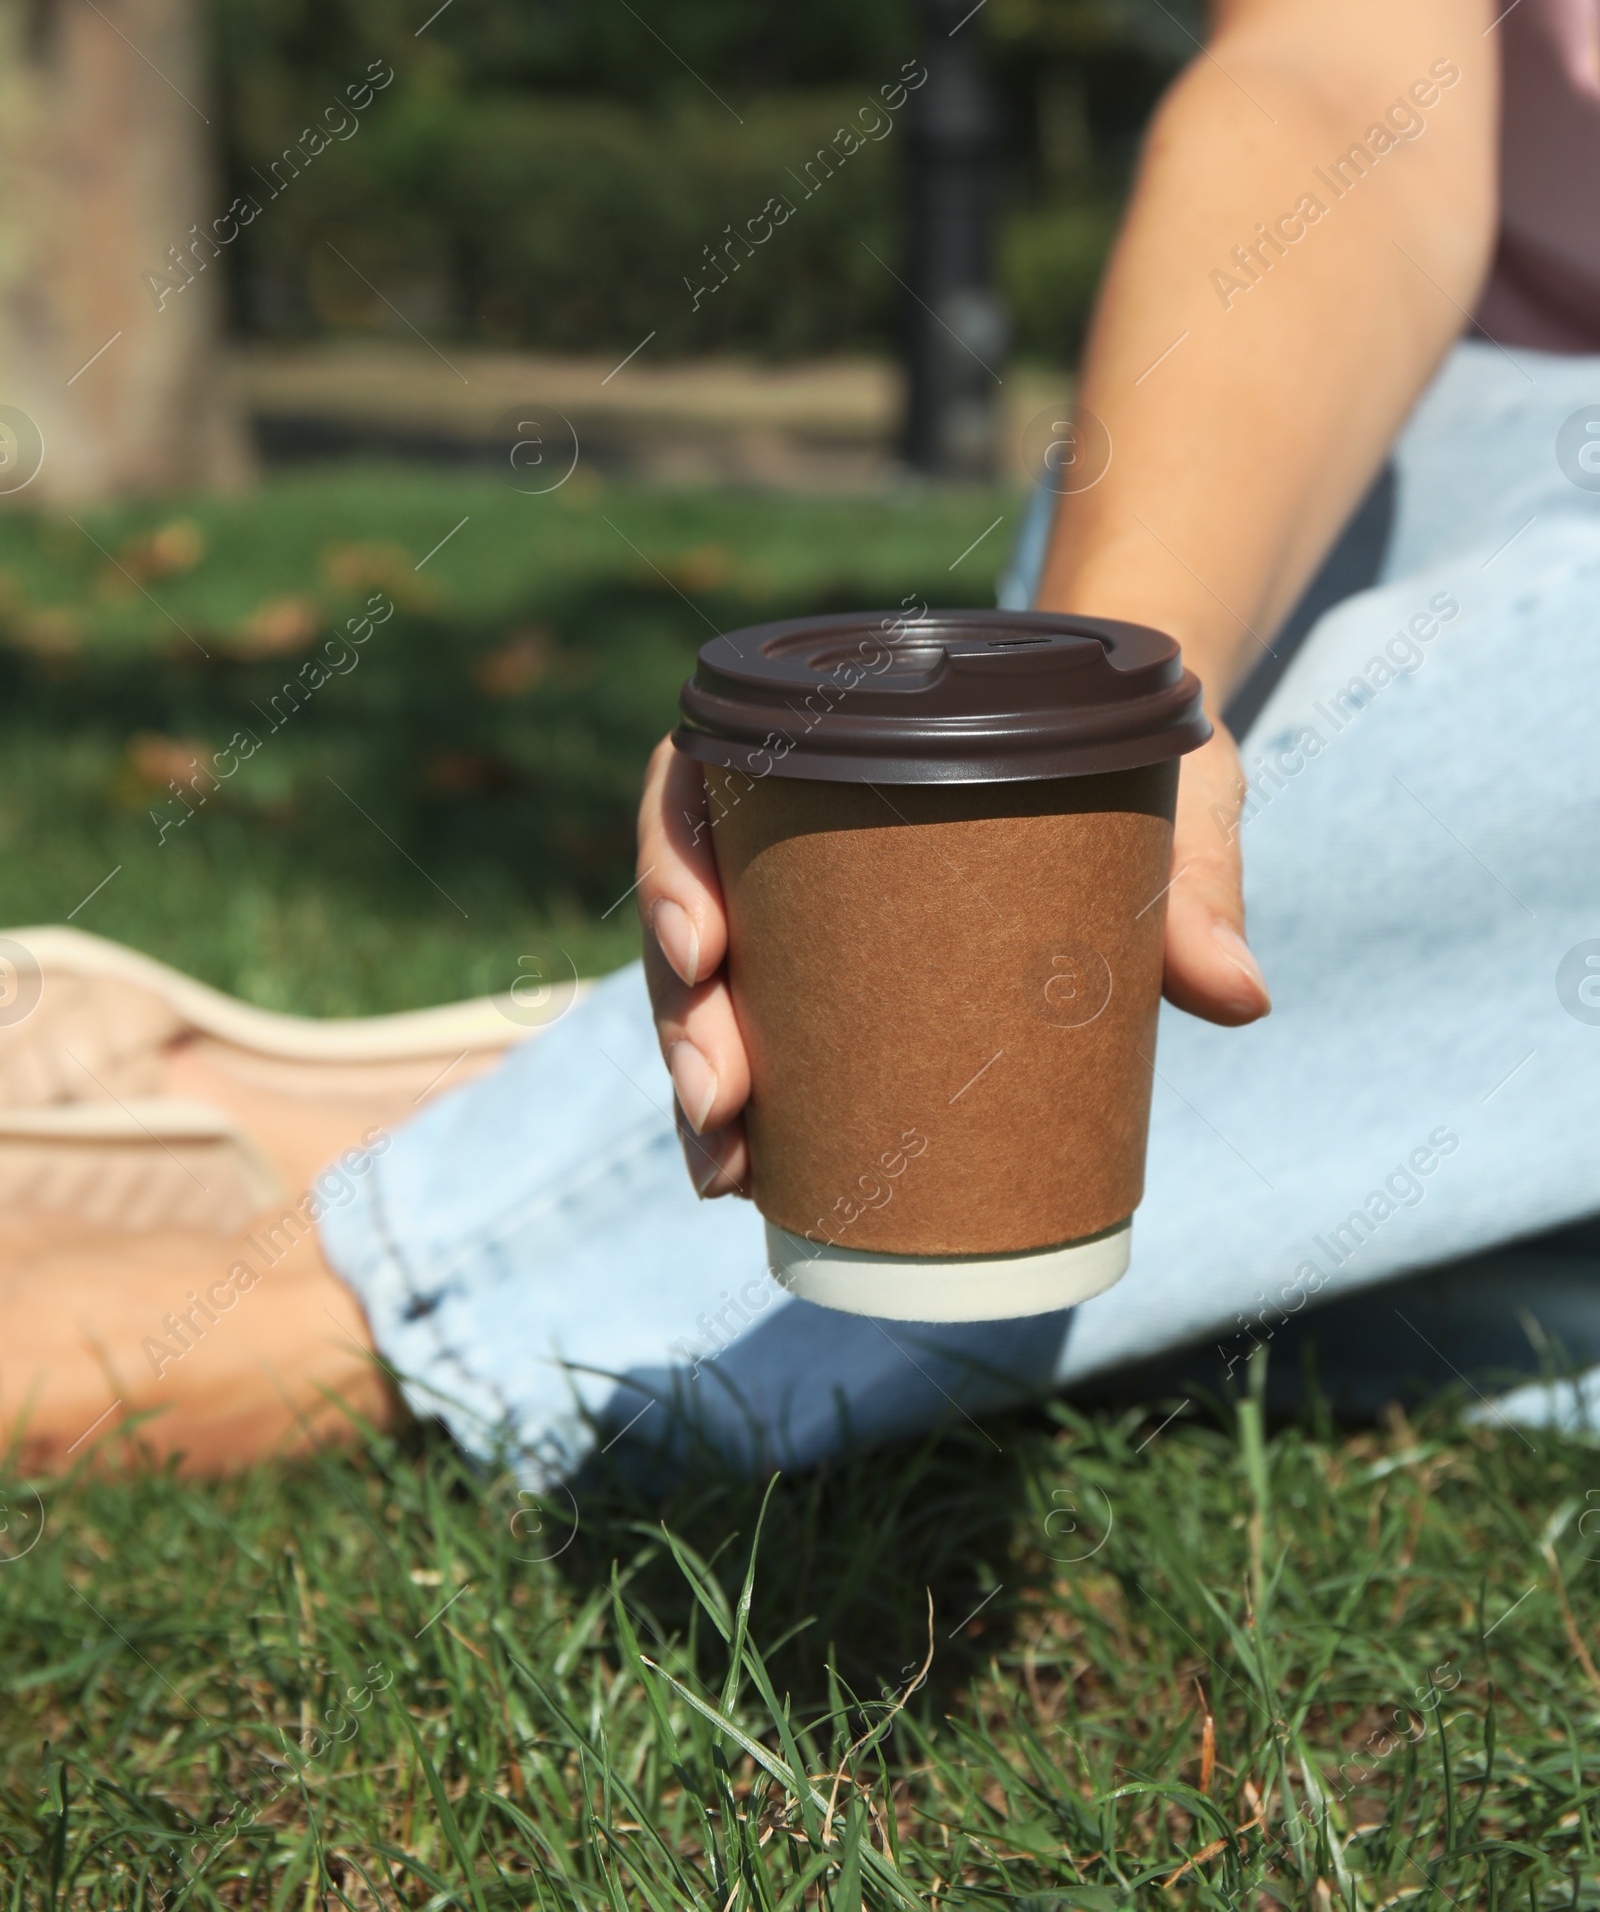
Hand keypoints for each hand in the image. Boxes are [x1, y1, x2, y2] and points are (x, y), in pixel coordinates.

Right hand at [636, 726, 1268, 1197]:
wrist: (1156, 774)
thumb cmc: (1147, 761)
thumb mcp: (1180, 790)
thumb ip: (1197, 876)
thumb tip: (1238, 996)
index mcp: (832, 732)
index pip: (700, 779)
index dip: (671, 860)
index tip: (702, 945)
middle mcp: (792, 818)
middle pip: (691, 905)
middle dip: (680, 1014)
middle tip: (720, 1101)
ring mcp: (809, 905)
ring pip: (707, 987)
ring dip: (694, 1079)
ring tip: (726, 1169)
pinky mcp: (843, 977)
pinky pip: (766, 1035)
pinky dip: (751, 1108)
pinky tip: (751, 1179)